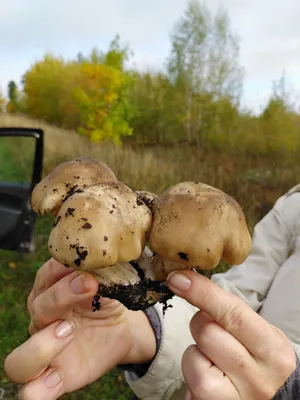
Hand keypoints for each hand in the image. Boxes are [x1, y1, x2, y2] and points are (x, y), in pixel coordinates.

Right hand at [4, 259, 155, 399]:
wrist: (119, 327)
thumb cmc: (106, 299)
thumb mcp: (109, 283)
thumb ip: (103, 274)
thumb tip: (103, 262)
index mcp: (51, 289)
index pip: (47, 275)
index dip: (64, 269)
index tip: (90, 268)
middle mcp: (41, 318)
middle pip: (37, 308)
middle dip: (62, 295)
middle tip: (89, 287)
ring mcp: (43, 350)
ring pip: (18, 360)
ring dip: (42, 346)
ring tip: (68, 331)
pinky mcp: (53, 378)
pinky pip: (31, 393)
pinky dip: (38, 390)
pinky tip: (56, 378)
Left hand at [167, 270, 295, 399]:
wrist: (266, 393)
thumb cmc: (255, 354)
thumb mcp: (255, 330)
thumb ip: (228, 309)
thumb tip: (183, 280)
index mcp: (275, 351)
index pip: (234, 314)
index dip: (203, 293)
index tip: (179, 278)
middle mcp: (259, 379)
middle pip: (207, 332)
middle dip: (201, 323)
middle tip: (215, 331)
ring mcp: (236, 398)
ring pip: (193, 354)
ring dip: (196, 348)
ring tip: (214, 356)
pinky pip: (189, 376)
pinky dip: (192, 367)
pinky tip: (208, 373)